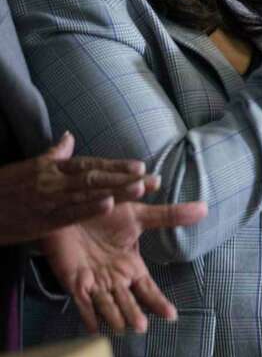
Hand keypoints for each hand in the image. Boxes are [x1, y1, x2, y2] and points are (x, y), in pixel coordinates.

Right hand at [0, 132, 155, 244]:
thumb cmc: (4, 188)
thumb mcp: (29, 167)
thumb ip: (54, 154)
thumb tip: (69, 136)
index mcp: (51, 168)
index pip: (90, 165)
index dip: (116, 165)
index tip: (141, 165)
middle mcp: (53, 181)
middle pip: (95, 178)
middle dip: (125, 179)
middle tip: (152, 178)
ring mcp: (48, 201)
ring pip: (87, 194)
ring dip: (115, 191)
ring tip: (140, 188)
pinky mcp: (42, 220)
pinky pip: (69, 213)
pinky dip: (88, 208)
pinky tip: (108, 205)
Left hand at [41, 195, 207, 333]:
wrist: (72, 209)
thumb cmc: (106, 213)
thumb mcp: (139, 215)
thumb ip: (169, 216)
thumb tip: (204, 208)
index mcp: (131, 266)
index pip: (148, 289)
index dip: (158, 302)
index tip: (171, 317)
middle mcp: (115, 278)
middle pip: (128, 302)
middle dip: (135, 314)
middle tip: (142, 327)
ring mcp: (95, 282)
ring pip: (108, 305)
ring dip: (114, 318)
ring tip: (122, 328)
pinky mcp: (75, 282)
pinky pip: (82, 303)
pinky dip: (88, 316)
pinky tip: (94, 329)